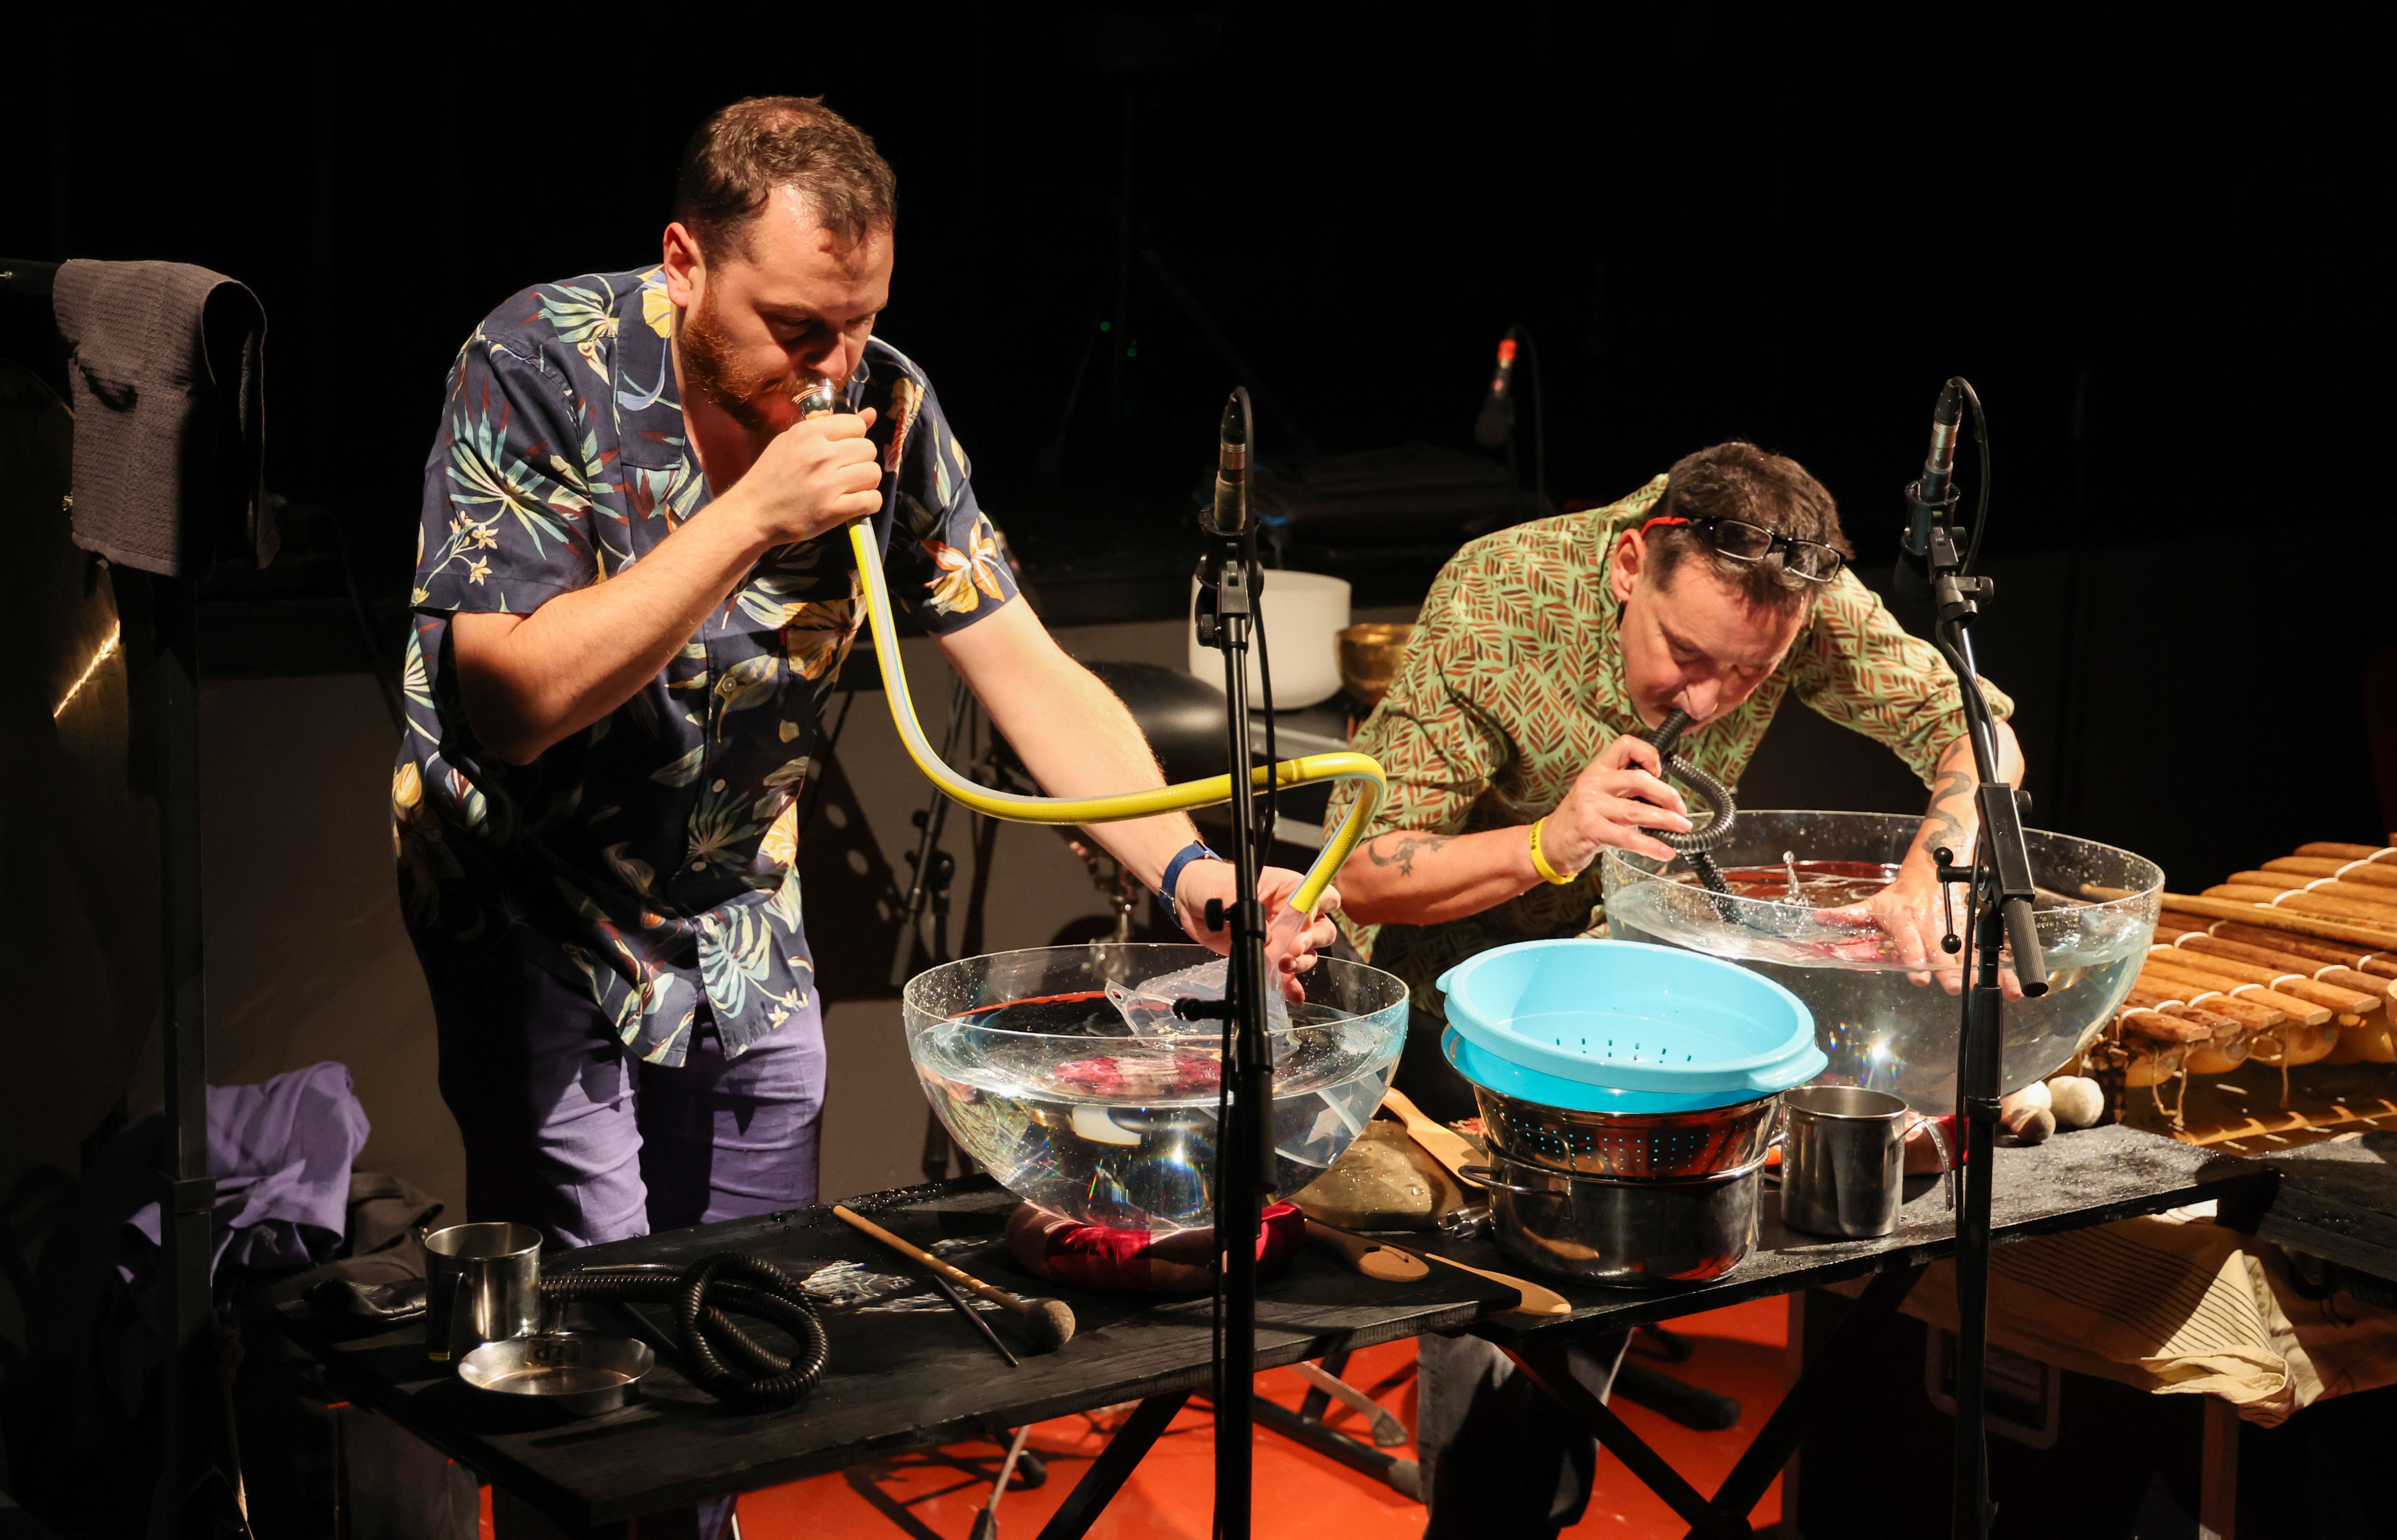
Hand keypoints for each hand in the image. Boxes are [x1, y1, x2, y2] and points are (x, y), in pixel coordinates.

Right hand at [736, 407, 882, 544]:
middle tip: (845, 472)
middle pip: (869, 449)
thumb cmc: (771, 475)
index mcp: (809, 433)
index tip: (842, 451)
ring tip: (849, 488)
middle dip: (861, 460)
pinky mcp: (833, 511)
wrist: (752, 512)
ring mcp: (828, 484)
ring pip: (873, 473)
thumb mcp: (793, 440)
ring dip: (866, 482)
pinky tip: (855, 504)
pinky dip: (869, 503)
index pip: (857, 425)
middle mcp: (821, 455)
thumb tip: (871, 414)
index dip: (854, 438)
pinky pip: (872, 500)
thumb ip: (831, 426)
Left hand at [1172, 861, 1340, 1001]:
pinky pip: (1286, 973)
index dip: (1322, 909)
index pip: (1323, 896)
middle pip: (1321, 930)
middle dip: (1311, 942)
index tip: (1307, 920)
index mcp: (1290, 890)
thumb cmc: (1212, 885)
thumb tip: (1268, 937)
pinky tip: (1292, 994)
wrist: (1191, 902)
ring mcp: (1282, 937)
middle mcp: (1292, 914)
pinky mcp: (1268, 956)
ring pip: (1307, 954)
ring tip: (1284, 967)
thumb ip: (1250, 910)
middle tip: (1293, 949)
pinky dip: (1291, 984)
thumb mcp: (1230, 889)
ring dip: (1301, 963)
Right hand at [1538, 734, 1692, 871]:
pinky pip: (1627, 837)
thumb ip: (1623, 788)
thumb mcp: (1597, 793)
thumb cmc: (1579, 819)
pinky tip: (1665, 851)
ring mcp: (1591, 805)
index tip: (1661, 771)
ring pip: (1637, 810)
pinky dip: (1650, 846)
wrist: (1549, 843)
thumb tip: (1664, 797)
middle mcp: (1594, 783)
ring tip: (1683, 828)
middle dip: (1667, 795)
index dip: (1648, 754)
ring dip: (1665, 820)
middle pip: (1639, 779)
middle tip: (1682, 810)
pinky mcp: (1591, 829)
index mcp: (1597, 769)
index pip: (1625, 745)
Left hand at [1818, 871, 2021, 998]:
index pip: (1909, 938)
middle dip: (1950, 969)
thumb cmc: (1899, 896)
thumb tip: (1818, 918)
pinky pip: (1988, 953)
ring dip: (1982, 972)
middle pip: (1942, 949)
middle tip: (1955, 986)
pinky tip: (2016, 989)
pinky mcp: (1972, 933)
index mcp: (1906, 919)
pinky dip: (2005, 970)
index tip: (1919, 975)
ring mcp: (1954, 930)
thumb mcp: (1873, 904)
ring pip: (1970, 952)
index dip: (1914, 954)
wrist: (1930, 872)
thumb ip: (1848, 915)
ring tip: (2000, 991)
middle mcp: (1932, 926)